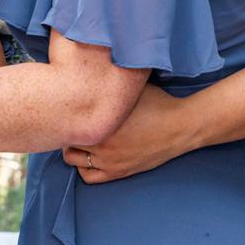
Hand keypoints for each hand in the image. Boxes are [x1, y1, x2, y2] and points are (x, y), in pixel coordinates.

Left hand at [61, 83, 189, 183]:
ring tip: (80, 138)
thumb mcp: (130, 86)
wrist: (180, 127)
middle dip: (67, 129)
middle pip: (66, 139)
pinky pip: (88, 177)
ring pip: (72, 160)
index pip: (67, 118)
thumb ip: (108, 81)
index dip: (64, 111)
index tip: (67, 106)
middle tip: (72, 121)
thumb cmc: (157, 102)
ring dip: (73, 149)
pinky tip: (89, 156)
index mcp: (101, 120)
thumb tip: (91, 67)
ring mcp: (108, 161)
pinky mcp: (118, 172)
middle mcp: (100, 143)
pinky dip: (83, 168)